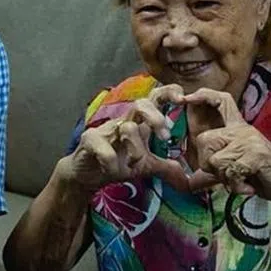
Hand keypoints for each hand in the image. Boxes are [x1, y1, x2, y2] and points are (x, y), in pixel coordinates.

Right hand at [62, 84, 196, 191]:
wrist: (84, 175)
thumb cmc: (114, 163)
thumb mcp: (144, 167)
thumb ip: (164, 168)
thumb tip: (186, 177)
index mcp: (139, 123)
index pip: (155, 99)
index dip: (169, 93)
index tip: (183, 100)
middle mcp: (123, 121)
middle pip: (141, 103)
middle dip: (156, 117)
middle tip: (165, 136)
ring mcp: (106, 129)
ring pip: (127, 127)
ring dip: (136, 150)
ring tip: (133, 164)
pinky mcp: (90, 140)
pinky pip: (105, 148)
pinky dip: (112, 162)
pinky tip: (111, 170)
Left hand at [182, 88, 270, 203]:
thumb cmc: (263, 177)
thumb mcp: (236, 166)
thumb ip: (217, 164)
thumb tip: (189, 182)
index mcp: (239, 128)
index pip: (222, 100)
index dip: (203, 95)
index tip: (186, 98)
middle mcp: (244, 130)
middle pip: (205, 140)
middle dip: (208, 164)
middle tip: (226, 174)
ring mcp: (250, 140)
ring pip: (214, 159)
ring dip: (223, 177)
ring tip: (240, 179)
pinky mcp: (256, 154)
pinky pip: (228, 170)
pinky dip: (235, 185)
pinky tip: (247, 185)